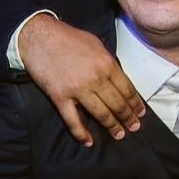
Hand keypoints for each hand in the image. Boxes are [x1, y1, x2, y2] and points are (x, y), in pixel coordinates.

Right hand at [20, 14, 145, 144]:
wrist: (39, 37)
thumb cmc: (68, 38)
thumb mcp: (95, 44)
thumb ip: (108, 62)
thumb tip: (117, 77)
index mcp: (107, 64)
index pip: (127, 89)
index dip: (135, 104)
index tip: (140, 113)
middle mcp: (95, 79)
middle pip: (117, 104)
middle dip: (128, 118)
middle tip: (134, 127)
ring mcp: (77, 90)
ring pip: (100, 114)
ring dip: (112, 126)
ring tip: (119, 135)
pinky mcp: (60, 97)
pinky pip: (73, 120)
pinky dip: (81, 133)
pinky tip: (89, 142)